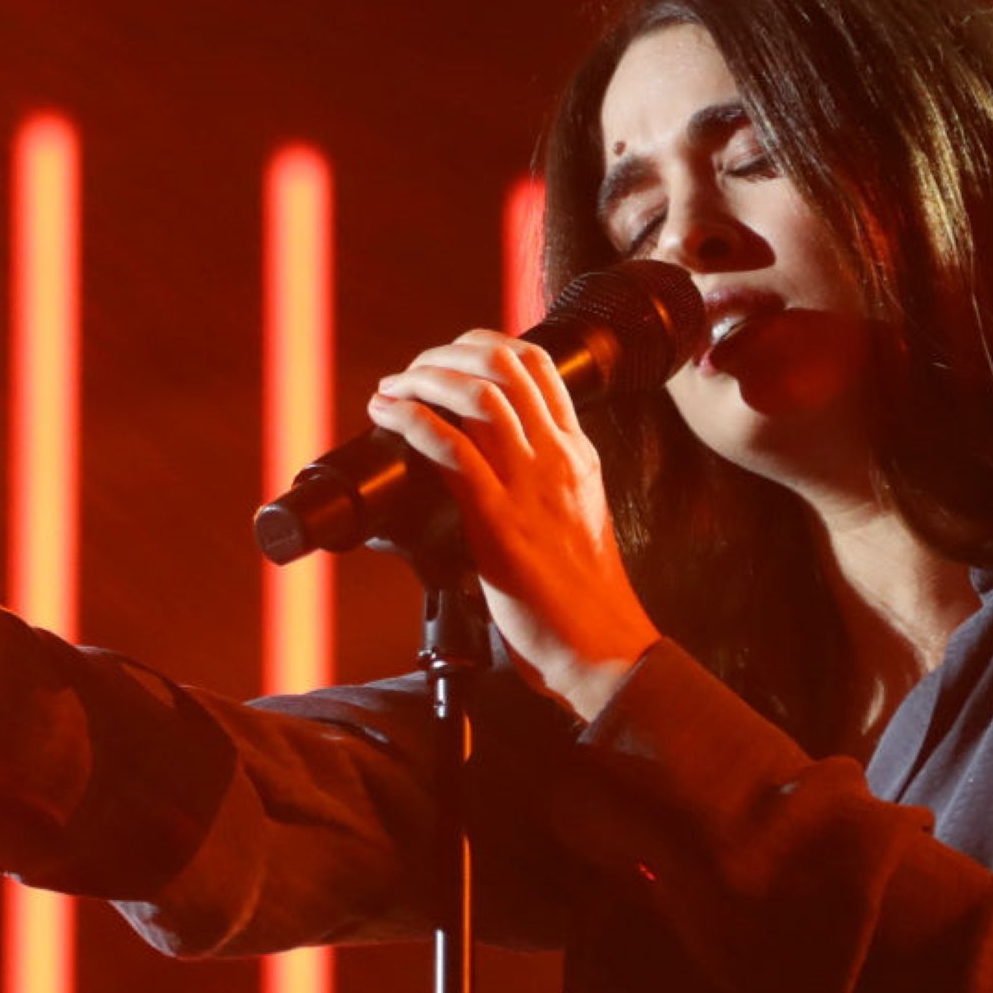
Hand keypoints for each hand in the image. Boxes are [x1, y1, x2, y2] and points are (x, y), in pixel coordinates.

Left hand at [366, 330, 659, 718]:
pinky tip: (388, 415)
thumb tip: (495, 471)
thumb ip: (547, 485)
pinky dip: (411, 421)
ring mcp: (532, 485)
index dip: (484, 344)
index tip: (448, 357)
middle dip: (446, 353)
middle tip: (411, 372)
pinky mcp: (501, 521)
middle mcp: (558, 457)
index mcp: (577, 454)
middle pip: (504, 364)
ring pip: (478, 395)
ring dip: (423, 378)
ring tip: (391, 389)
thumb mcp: (579, 517)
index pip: (538, 365)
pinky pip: (452, 449)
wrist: (603, 647)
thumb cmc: (584, 597)